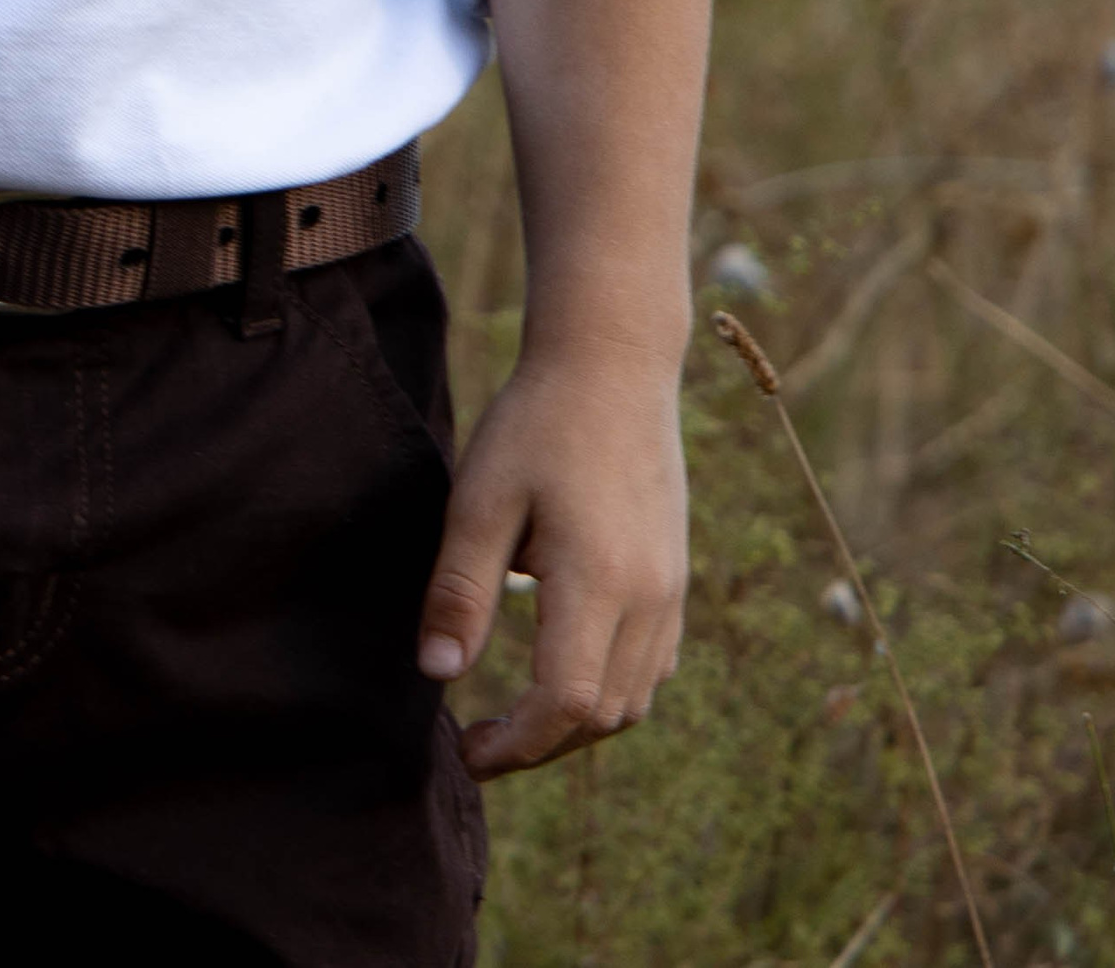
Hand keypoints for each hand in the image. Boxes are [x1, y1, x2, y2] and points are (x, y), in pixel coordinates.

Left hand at [414, 346, 688, 777]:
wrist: (614, 365)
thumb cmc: (537, 424)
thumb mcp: (480, 498)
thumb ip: (460, 589)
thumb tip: (437, 673)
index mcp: (599, 581)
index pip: (564, 703)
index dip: (515, 744)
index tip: (466, 750)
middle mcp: (649, 598)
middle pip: (601, 716)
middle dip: (539, 745)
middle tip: (478, 741)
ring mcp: (671, 591)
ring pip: (633, 701)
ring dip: (575, 725)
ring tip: (514, 715)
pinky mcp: (676, 579)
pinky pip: (652, 668)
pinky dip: (609, 691)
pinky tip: (563, 669)